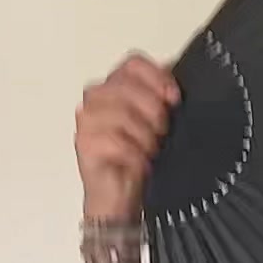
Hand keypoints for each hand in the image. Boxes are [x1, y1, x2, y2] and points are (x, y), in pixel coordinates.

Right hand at [75, 51, 179, 220]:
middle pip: (129, 86)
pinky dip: (135, 154)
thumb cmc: (140, 161)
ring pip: (121, 112)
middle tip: (162, 133)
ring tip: (150, 150)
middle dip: (153, 111)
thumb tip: (178, 75)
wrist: (124, 200)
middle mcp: (98, 98)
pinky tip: (140, 163)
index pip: (134, 63)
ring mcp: (88, 120)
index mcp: (116, 87)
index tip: (174, 99)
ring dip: (145, 136)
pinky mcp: (84, 143)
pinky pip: (115, 140)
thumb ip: (164, 97)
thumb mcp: (160, 125)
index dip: (158, 78)